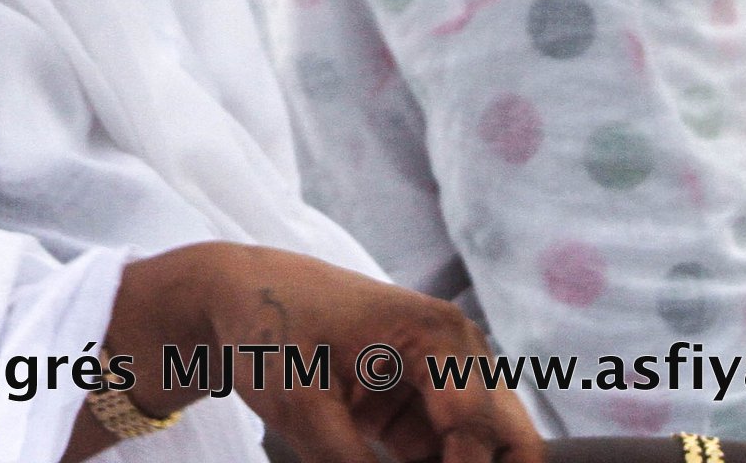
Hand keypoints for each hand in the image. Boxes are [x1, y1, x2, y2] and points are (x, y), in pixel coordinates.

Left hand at [75, 243, 541, 462]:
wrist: (235, 298)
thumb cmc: (268, 331)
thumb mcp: (302, 407)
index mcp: (439, 336)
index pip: (479, 428)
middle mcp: (459, 353)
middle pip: (511, 440)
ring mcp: (446, 379)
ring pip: (488, 451)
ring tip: (387, 457)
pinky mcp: (424, 407)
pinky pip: (453, 456)